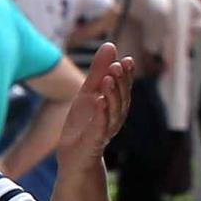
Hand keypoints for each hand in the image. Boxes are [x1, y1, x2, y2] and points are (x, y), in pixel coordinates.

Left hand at [54, 45, 134, 172]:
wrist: (74, 156)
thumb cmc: (83, 123)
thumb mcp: (88, 92)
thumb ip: (99, 71)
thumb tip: (110, 44)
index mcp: (116, 104)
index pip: (124, 87)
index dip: (127, 74)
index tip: (126, 59)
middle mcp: (115, 116)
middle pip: (123, 97)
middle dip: (121, 81)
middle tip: (117, 65)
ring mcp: (106, 129)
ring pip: (115, 110)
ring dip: (112, 93)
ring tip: (108, 78)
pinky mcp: (95, 140)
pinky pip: (101, 125)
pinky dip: (101, 112)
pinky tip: (98, 100)